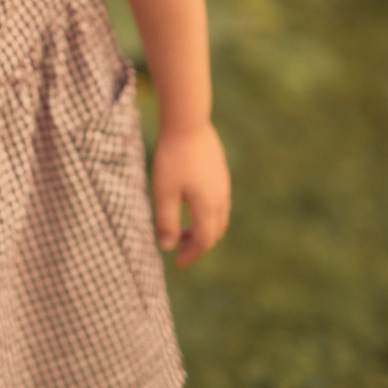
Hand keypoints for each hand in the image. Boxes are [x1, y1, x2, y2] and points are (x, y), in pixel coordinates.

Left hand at [151, 122, 229, 266]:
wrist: (188, 123)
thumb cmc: (172, 158)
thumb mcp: (164, 192)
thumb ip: (166, 221)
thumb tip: (167, 247)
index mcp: (208, 206)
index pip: (203, 241)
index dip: (191, 255)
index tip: (177, 263)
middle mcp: (221, 199)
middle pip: (214, 233)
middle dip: (197, 246)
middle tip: (178, 250)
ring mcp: (223, 185)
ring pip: (219, 219)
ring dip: (203, 231)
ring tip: (182, 231)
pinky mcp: (221, 174)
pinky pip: (219, 204)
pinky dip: (207, 216)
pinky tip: (190, 208)